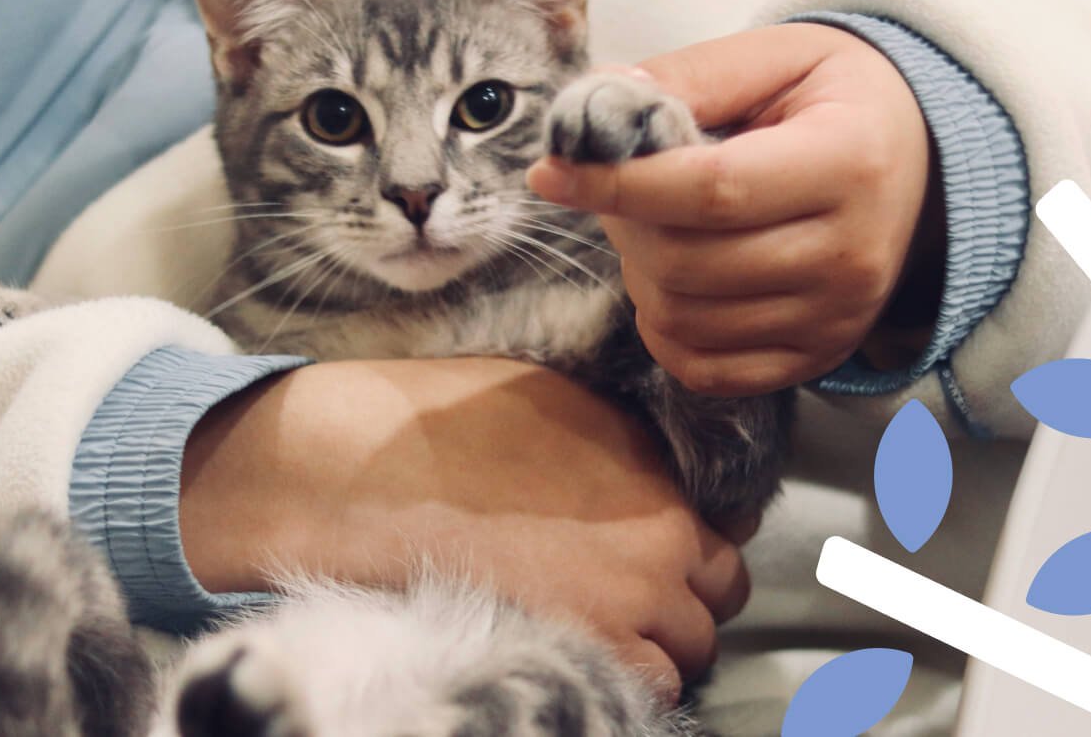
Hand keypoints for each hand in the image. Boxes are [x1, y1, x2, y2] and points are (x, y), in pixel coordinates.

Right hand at [179, 358, 748, 701]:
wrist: (363, 478)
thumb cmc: (441, 429)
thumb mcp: (557, 402)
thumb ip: (624, 448)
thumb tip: (655, 477)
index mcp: (655, 476)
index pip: (726, 536)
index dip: (689, 551)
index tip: (658, 560)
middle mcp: (659, 541)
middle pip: (715, 600)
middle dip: (680, 602)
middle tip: (625, 601)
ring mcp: (628, 604)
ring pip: (687, 654)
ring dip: (655, 648)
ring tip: (597, 634)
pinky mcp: (588, 650)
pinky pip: (645, 688)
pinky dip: (625, 681)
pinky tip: (578, 656)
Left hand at [528, 23, 942, 395]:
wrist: (924, 161)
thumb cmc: (839, 100)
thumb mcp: (779, 56)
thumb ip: (690, 76)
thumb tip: (595, 106)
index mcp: (848, 162)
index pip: (710, 191)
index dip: (618, 184)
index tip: (553, 171)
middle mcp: (852, 254)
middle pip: (689, 263)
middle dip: (626, 224)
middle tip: (621, 186)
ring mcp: (838, 317)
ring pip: (686, 320)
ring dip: (641, 274)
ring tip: (657, 227)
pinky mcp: (818, 356)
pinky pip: (706, 369)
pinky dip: (665, 331)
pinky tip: (673, 281)